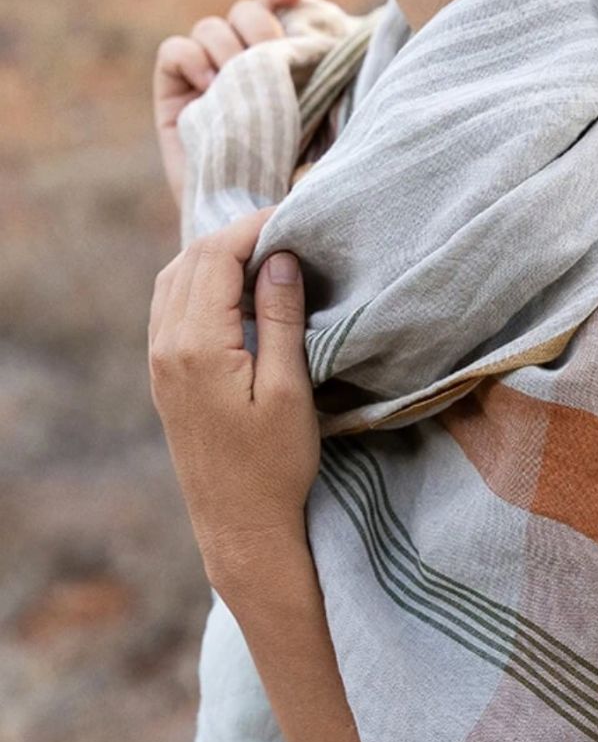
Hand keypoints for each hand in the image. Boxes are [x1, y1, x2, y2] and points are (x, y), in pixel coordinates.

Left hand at [148, 205, 319, 587]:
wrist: (241, 525)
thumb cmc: (275, 465)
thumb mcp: (291, 390)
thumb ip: (280, 319)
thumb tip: (279, 259)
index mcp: (197, 346)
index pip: (215, 258)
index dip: (254, 227)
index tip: (294, 215)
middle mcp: (166, 347)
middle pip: (190, 261)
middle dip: (236, 236)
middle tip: (286, 230)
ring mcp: (159, 362)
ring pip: (174, 281)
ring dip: (214, 258)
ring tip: (264, 256)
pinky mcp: (164, 377)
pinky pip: (171, 308)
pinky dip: (200, 285)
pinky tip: (235, 293)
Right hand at [152, 0, 309, 210]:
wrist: (251, 230)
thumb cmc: (294, 187)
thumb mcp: (322, 131)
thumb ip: (322, 86)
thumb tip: (338, 36)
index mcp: (280, 69)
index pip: (277, 12)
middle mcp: (242, 69)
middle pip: (243, 13)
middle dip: (258, 22)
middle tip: (272, 51)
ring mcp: (206, 81)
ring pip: (210, 27)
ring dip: (227, 44)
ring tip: (241, 75)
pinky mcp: (173, 98)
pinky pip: (174, 51)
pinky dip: (190, 58)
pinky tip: (211, 84)